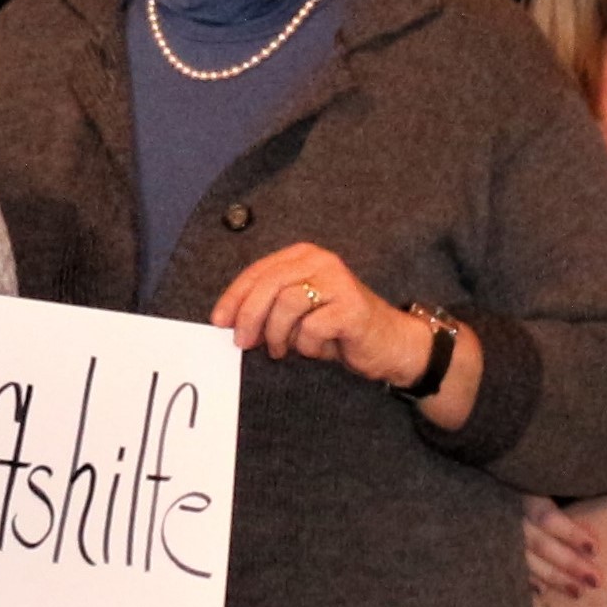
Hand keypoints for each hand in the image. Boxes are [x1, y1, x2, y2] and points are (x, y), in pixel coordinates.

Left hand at [207, 243, 434, 389]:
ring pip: (287, 304)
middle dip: (249, 317)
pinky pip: (312, 328)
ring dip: (278, 334)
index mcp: (303, 256)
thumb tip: (227, 320)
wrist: (388, 344)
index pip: (257, 272)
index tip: (218, 322)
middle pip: (269, 285)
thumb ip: (267, 306)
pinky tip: (315, 349)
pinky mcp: (352, 308)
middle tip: (243, 343)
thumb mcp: (295, 312)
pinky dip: (307, 345)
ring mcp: (339, 282)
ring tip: (282, 350)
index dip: (234, 298)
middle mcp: (321, 262)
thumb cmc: (335, 327)